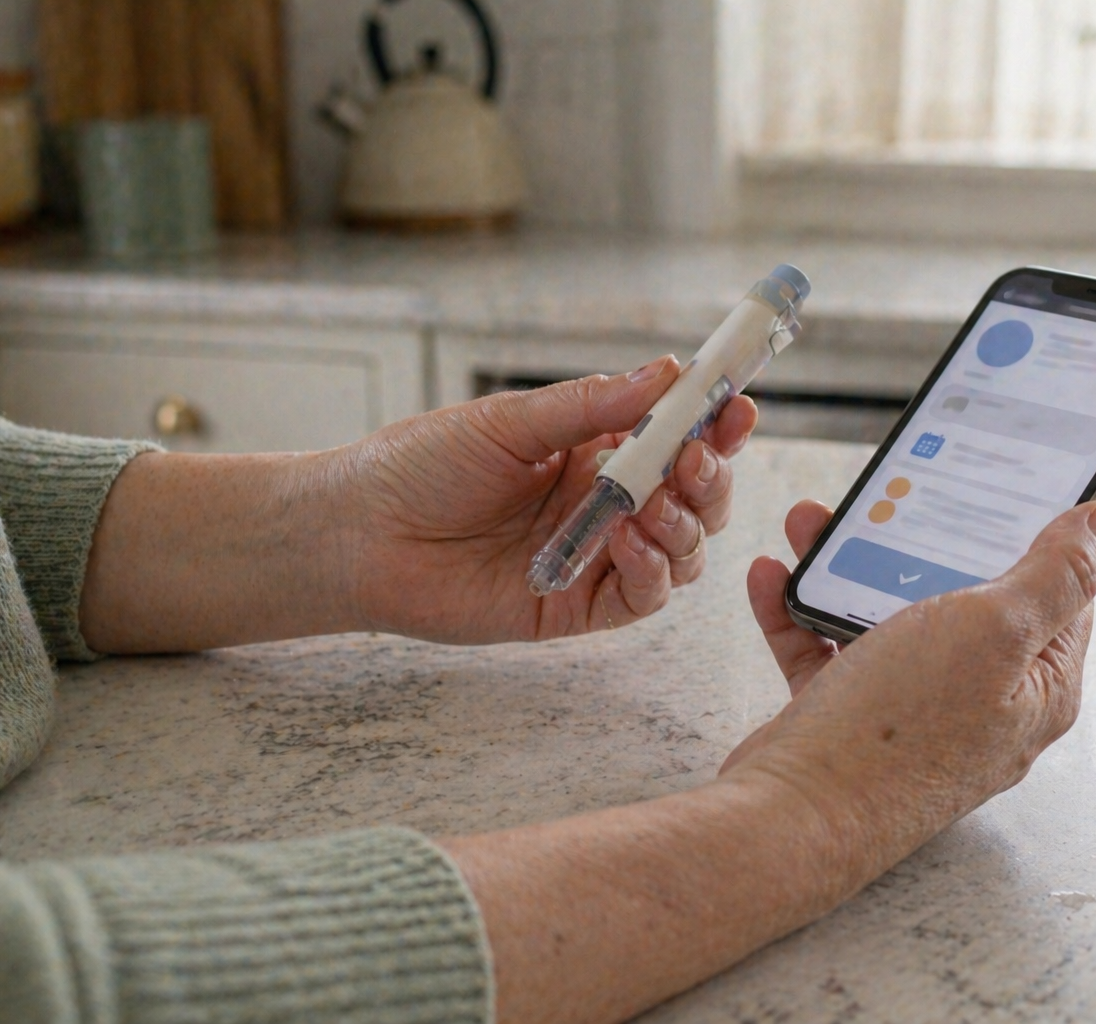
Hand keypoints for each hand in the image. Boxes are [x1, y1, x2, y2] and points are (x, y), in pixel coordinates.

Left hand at [327, 357, 758, 644]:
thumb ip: (590, 405)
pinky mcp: (576, 607)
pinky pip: (642, 597)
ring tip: (654, 504)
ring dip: (686, 524)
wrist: (357, 533)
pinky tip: (629, 541)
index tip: (737, 403)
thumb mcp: (508, 422)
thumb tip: (665, 372)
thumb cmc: (419, 467)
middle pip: (693, 496)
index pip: (674, 436)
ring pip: (682, 550)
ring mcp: (594, 557)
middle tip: (698, 458)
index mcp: (592, 450)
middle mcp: (603, 503)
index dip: (713, 422)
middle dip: (710, 476)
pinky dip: (653, 571)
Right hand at [721, 500, 1095, 879]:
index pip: (1058, 593)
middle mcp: (981, 702)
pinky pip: (827, 650)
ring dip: (846, 566)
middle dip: (920, 538)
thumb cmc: (898, 734)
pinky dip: (801, 611)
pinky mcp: (850, 719)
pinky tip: (775, 577)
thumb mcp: (993, 631)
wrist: (792, 819)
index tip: (1003, 478)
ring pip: (885, 616)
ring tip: (811, 523)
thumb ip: (1054, 573)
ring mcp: (912, 714)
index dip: (1034, 531)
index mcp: (1037, 685)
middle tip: (893, 490)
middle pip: (961, 596)